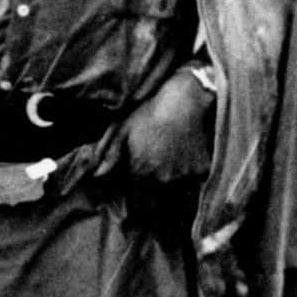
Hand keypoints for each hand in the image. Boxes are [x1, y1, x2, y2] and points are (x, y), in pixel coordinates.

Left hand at [120, 69, 214, 186]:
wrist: (184, 101)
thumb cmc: (149, 113)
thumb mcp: (123, 130)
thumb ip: (109, 156)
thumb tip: (94, 175)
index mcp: (141, 173)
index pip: (136, 194)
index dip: (136, 184)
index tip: (138, 173)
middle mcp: (162, 180)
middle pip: (155, 195)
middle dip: (152, 186)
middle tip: (155, 165)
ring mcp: (184, 177)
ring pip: (174, 191)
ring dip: (171, 183)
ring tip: (170, 161)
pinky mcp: (201, 172)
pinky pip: (193, 182)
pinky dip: (189, 175)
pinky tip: (185, 158)